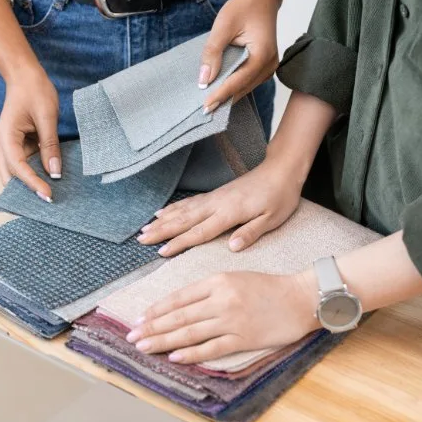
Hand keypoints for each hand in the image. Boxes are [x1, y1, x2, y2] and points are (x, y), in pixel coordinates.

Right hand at [0, 68, 60, 200]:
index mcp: (7, 138)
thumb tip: (55, 172)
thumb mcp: (47, 117)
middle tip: (44, 204)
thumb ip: (50, 146)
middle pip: (9, 178)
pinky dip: (32, 175)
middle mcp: (3, 145)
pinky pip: (23, 165)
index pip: (18, 168)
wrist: (25, 76)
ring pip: (14, 174)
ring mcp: (9, 147)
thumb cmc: (35, 91)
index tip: (48, 195)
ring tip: (46, 197)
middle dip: (23, 193)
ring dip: (27, 186)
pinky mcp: (18, 146)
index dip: (33, 183)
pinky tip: (47, 181)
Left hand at [126, 271, 319, 363]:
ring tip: (144, 347)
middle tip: (132, 336)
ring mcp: (231, 320)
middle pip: (178, 316)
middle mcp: (220, 300)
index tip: (141, 318)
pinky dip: (191, 353)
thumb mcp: (235, 277)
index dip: (157, 309)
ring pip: (189, 332)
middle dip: (152, 327)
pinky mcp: (243, 338)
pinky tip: (174, 357)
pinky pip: (211, 348)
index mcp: (217, 281)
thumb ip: (209, 289)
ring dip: (163, 341)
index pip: (179, 297)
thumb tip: (182, 305)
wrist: (301, 297)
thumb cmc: (269, 287)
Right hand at [137, 158, 301, 256]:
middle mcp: (216, 204)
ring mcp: (213, 198)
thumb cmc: (280, 197)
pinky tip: (161, 212)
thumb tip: (233, 247)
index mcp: (230, 212)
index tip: (161, 251)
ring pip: (182, 210)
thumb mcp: (272, 219)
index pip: (200, 231)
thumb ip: (251, 232)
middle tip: (141, 240)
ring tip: (143, 230)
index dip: (179, 242)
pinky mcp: (214, 194)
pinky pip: (188, 202)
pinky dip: (173, 208)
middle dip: (161, 231)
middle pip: (183, 220)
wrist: (280, 170)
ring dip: (162, 220)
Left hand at [199, 0, 279, 112]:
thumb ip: (213, 52)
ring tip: (209, 105)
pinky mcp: (263, 69)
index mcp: (263, 54)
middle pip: (243, 89)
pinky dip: (232, 88)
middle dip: (223, 99)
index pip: (239, 81)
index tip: (205, 106)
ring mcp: (268, 68)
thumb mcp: (223, 25)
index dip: (221, 94)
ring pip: (245, 89)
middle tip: (203, 111)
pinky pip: (246, 83)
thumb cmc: (244, 8)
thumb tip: (204, 79)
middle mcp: (269, 65)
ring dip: (227, 96)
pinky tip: (218, 93)